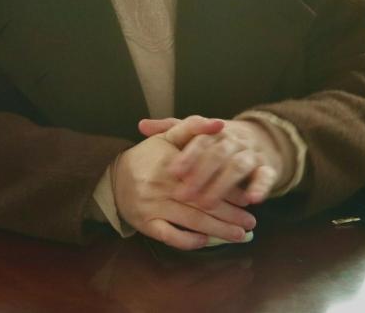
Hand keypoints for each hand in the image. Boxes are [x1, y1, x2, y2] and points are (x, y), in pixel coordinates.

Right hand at [113, 116, 257, 250]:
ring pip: (191, 221)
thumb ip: (193, 127)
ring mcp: (153, 207)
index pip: (206, 178)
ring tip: (240, 235)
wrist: (113, 177)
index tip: (248, 198)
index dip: (229, 190)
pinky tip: (205, 241)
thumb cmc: (147, 157)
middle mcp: (161, 186)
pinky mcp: (146, 224)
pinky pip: (170, 236)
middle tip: (252, 222)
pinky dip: (188, 240)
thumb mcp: (167, 137)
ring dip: (218, 230)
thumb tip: (220, 124)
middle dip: (230, 215)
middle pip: (203, 203)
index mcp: (170, 164)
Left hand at [138, 116, 282, 208]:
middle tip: (184, 195)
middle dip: (201, 175)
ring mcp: (251, 153)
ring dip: (224, 186)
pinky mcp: (267, 167)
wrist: (259, 138)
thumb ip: (171, 130)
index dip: (187, 156)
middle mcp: (234, 140)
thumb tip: (141, 125)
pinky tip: (252, 200)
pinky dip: (260, 186)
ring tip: (207, 205)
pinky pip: (266, 176)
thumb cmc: (218, 140)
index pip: (200, 140)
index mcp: (214, 131)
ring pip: (239, 166)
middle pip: (218, 154)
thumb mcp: (195, 133)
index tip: (172, 172)